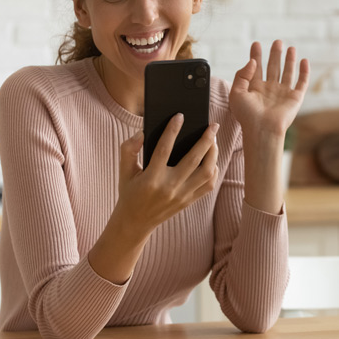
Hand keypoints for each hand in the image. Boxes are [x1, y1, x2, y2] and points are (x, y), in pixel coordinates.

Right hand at [114, 114, 219, 236]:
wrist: (135, 222)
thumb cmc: (130, 192)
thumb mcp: (124, 171)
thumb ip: (129, 149)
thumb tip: (142, 132)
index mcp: (151, 179)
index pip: (164, 150)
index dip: (172, 131)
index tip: (180, 116)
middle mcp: (169, 188)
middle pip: (193, 160)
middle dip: (206, 140)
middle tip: (212, 125)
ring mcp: (182, 196)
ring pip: (206, 172)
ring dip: (213, 154)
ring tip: (213, 140)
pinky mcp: (189, 201)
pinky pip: (208, 185)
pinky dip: (213, 169)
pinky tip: (211, 158)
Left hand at [229, 40, 309, 137]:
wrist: (262, 129)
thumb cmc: (247, 115)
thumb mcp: (236, 92)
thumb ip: (242, 74)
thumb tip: (252, 61)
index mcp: (255, 88)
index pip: (256, 68)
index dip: (256, 55)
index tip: (256, 44)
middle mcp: (269, 90)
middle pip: (273, 67)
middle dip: (275, 54)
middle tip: (277, 42)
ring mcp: (283, 93)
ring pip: (287, 72)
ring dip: (289, 60)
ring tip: (290, 47)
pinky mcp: (295, 98)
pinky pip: (301, 83)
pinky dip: (304, 72)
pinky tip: (304, 61)